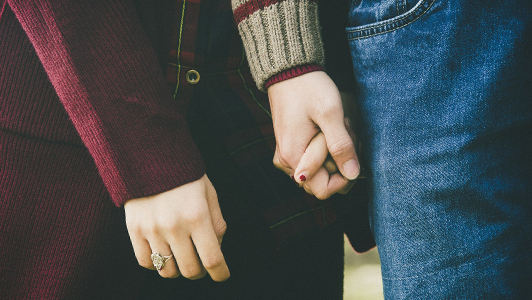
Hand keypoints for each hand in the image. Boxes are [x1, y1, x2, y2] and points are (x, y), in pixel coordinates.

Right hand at [124, 174, 228, 280]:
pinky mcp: (134, 229)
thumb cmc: (185, 175)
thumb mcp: (209, 193)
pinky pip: (146, 262)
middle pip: (190, 270)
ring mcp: (152, 229)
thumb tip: (217, 248)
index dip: (220, 273)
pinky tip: (164, 253)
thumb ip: (217, 222)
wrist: (149, 156)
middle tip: (201, 264)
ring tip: (182, 257)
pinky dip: (157, 264)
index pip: (212, 259)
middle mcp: (174, 226)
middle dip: (200, 272)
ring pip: (167, 270)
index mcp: (197, 216)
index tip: (223, 275)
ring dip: (178, 269)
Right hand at [269, 71, 359, 196]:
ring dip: (334, 156)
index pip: (322, 191)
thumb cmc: (310, 88)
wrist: (289, 69)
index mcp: (295, 157)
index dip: (343, 179)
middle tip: (348, 132)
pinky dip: (325, 150)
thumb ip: (342, 146)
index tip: (352, 153)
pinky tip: (330, 130)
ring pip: (318, 171)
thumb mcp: (331, 114)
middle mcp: (287, 162)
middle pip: (321, 182)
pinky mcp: (289, 146)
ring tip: (341, 127)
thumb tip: (353, 175)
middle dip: (340, 164)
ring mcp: (286, 155)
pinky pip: (311, 161)